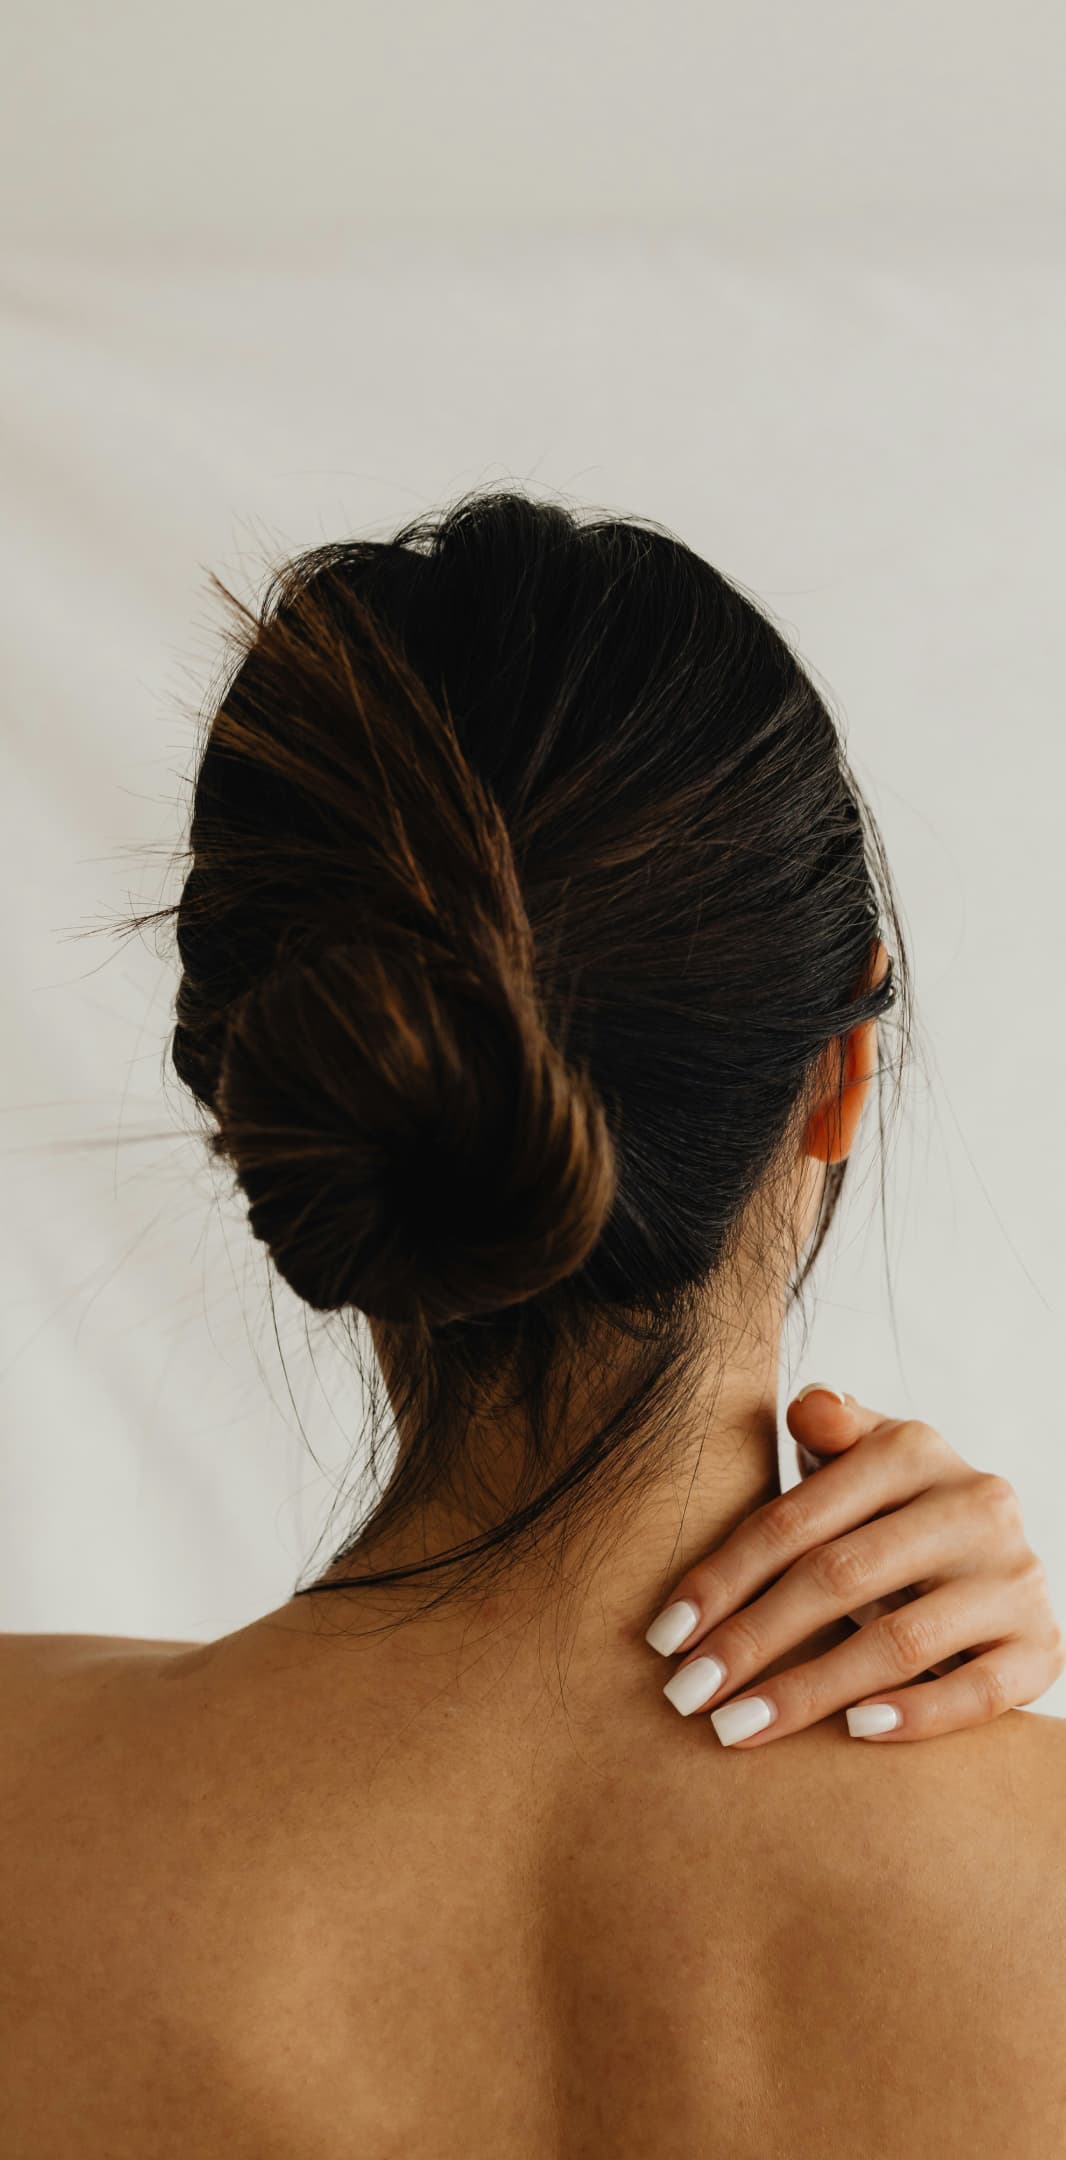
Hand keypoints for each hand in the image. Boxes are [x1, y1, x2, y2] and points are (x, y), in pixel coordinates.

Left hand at [645, 1387, 1064, 1745]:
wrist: (994, 1555)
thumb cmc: (891, 1511)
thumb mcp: (860, 1458)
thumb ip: (828, 1428)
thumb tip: (810, 1406)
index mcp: (914, 1449)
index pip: (797, 1518)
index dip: (724, 1576)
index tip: (665, 1634)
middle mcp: (974, 1505)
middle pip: (839, 1578)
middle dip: (751, 1641)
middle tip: (685, 1695)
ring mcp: (1013, 1577)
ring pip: (900, 1641)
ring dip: (809, 1691)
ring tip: (738, 1727)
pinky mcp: (1042, 1644)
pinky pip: (979, 1692)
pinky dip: (916, 1716)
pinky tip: (852, 1734)